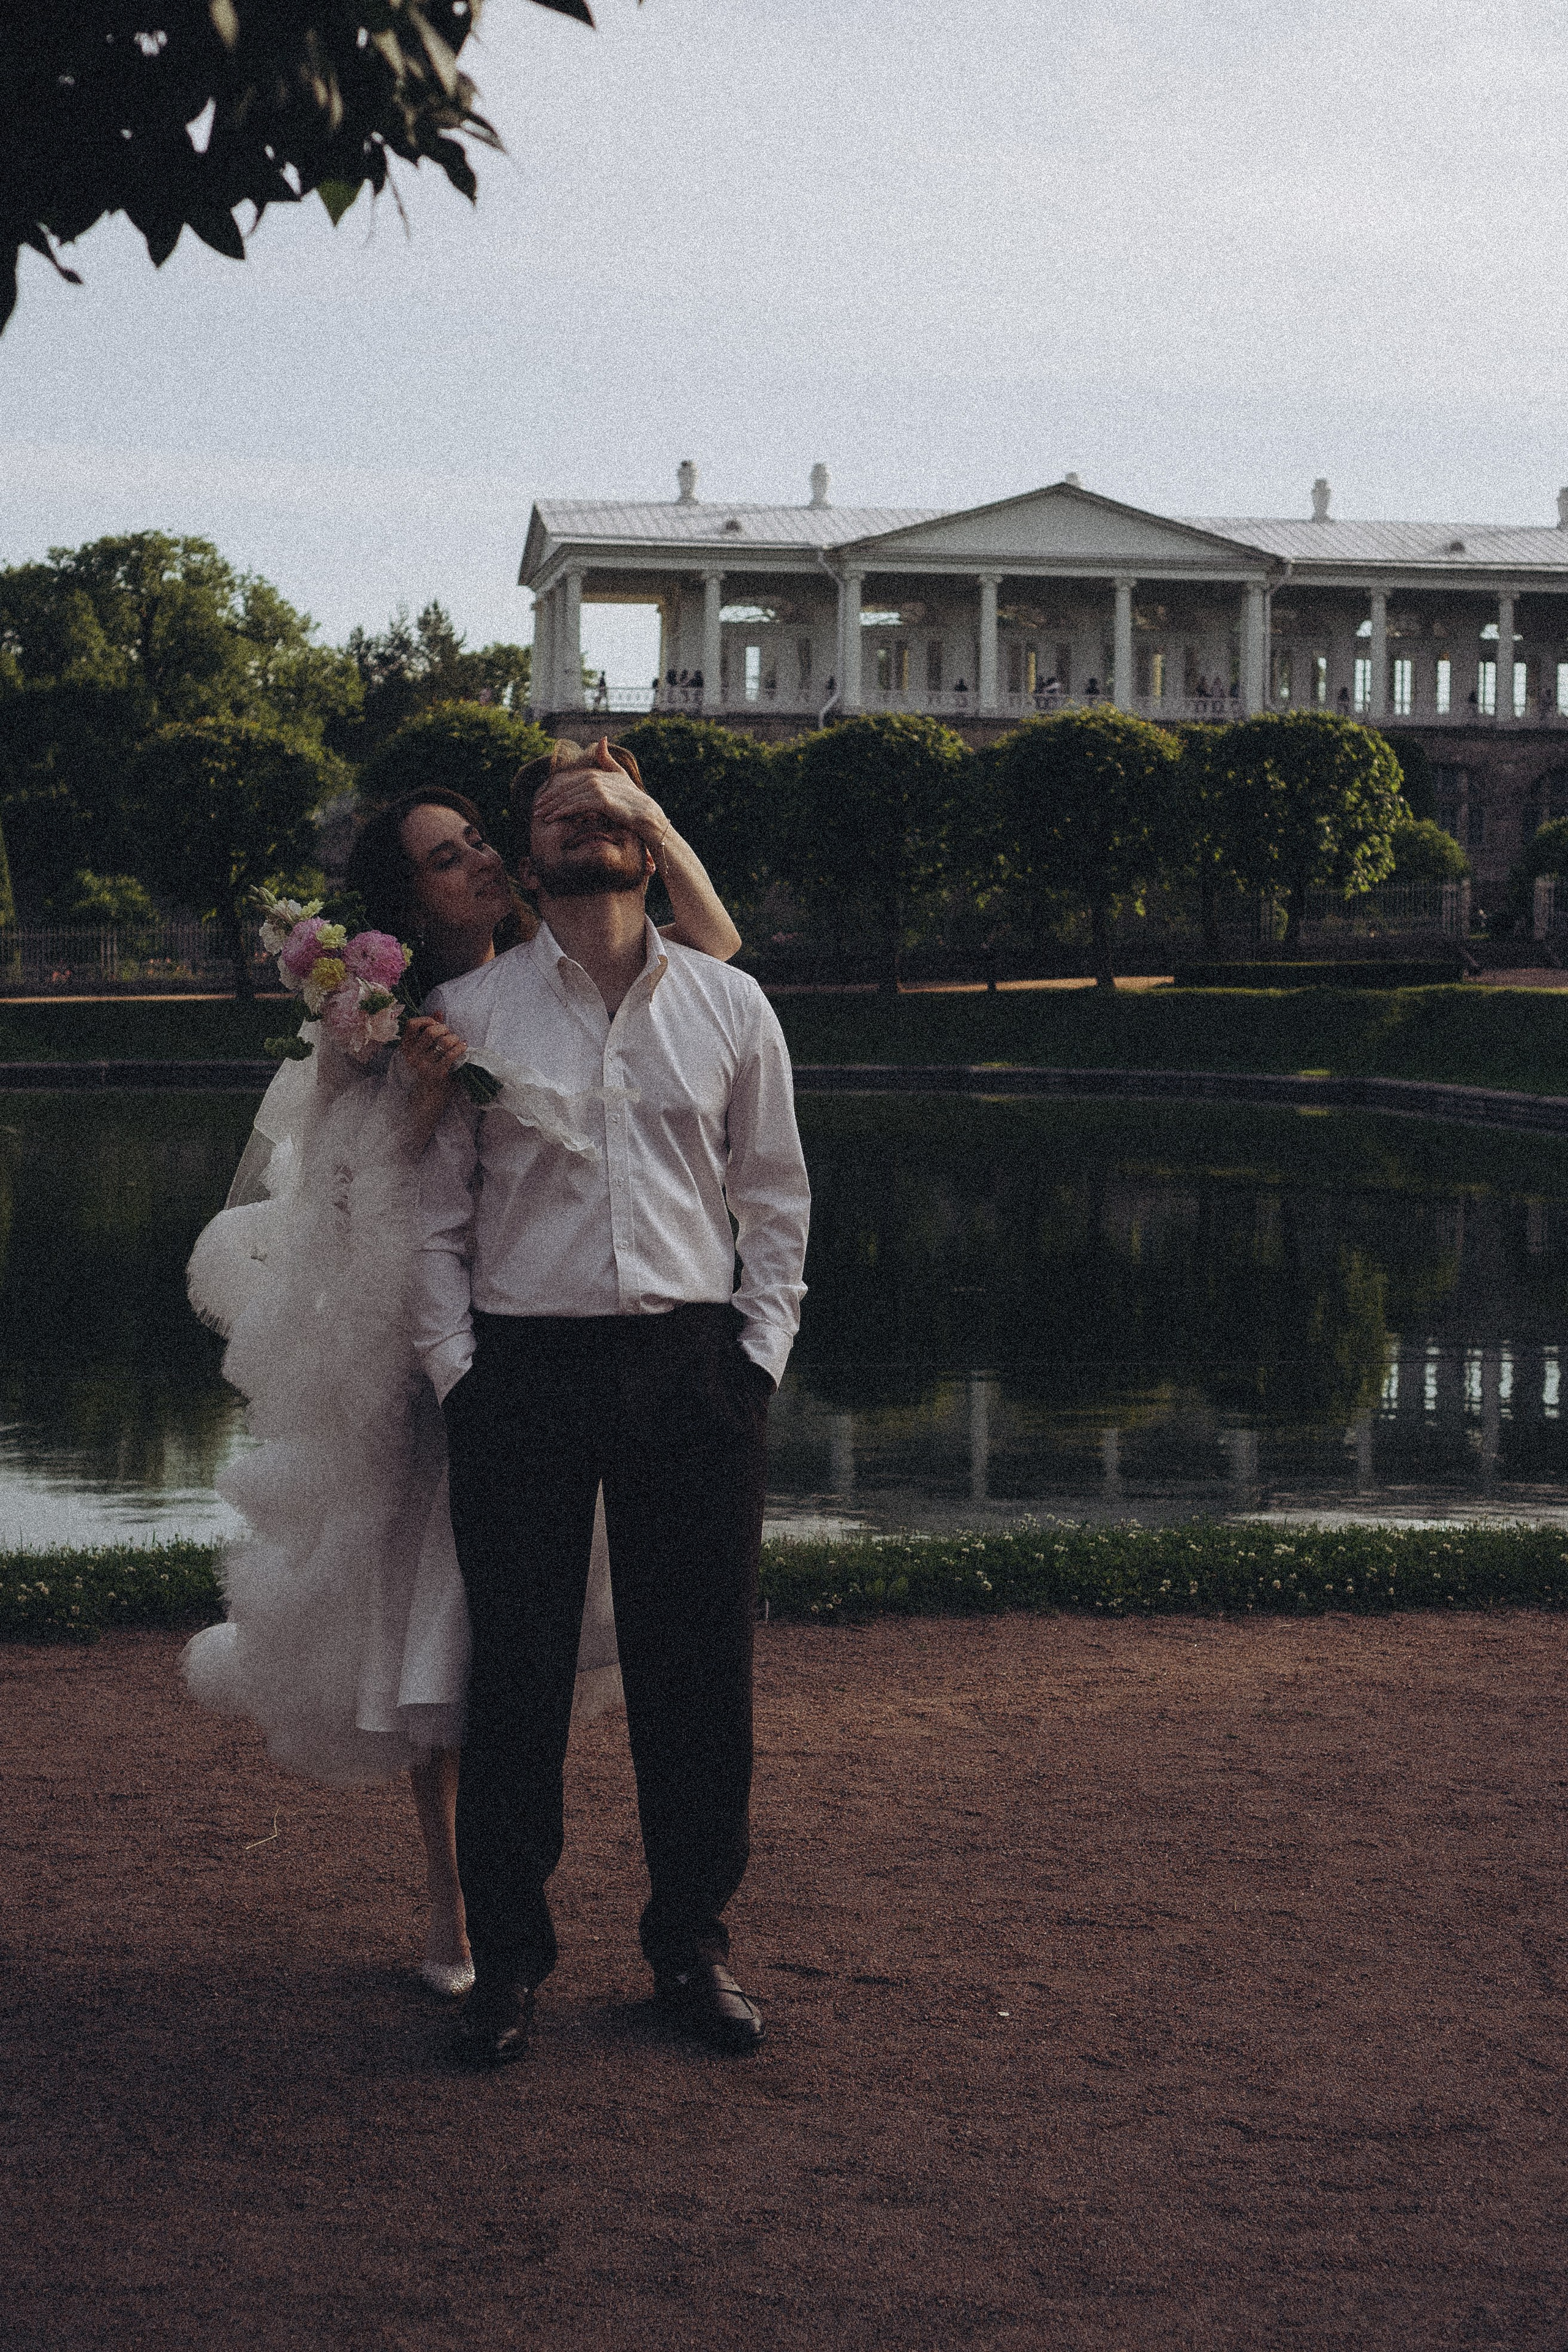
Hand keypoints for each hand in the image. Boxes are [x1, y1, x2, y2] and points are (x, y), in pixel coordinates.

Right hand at [401, 1015, 468, 1112]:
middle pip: (431, 1032)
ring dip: (455, 1038)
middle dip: (445, 1029)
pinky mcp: (438, 1073)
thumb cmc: (428, 1068)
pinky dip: (461, 1047)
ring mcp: (424, 1065)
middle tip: (449, 1034)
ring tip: (457, 1041)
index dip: (427, 1020)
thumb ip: (429, 1029)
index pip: (412, 1024)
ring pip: (444, 1042)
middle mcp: (412, 1056)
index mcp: (405, 1047)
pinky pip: (452, 1054)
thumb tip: (438, 1011)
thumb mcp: (424, 1049)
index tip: (436, 1024)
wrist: (428, 1096)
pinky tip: (463, 1047)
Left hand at [532, 741, 670, 863]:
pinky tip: (553, 818)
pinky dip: (563, 812)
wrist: (645, 813)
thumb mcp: (619, 774)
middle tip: (536, 810)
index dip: (553, 791)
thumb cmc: (631, 798)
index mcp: (594, 773)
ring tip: (541, 816)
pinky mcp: (600, 800)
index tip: (542, 800)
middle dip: (549, 800)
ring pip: (568, 799)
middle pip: (565, 790)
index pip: (568, 783)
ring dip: (552, 808)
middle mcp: (594, 778)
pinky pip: (576, 806)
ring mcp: (597, 788)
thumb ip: (606, 758)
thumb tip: (601, 738)